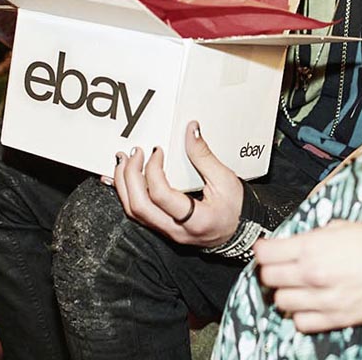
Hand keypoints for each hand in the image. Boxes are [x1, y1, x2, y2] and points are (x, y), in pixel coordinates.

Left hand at [110, 121, 243, 246]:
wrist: (238, 231)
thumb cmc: (235, 209)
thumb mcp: (225, 180)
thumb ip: (204, 156)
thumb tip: (191, 131)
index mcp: (195, 220)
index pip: (161, 196)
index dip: (153, 170)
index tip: (156, 151)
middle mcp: (177, 230)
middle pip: (139, 207)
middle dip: (130, 177)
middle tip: (134, 154)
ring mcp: (167, 231)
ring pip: (134, 212)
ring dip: (124, 185)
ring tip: (123, 162)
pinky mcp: (162, 227)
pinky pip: (138, 213)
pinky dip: (127, 193)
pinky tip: (123, 179)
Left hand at [253, 221, 361, 332]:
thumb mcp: (344, 226)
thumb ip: (315, 235)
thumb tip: (300, 242)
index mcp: (312, 247)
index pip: (265, 253)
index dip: (263, 250)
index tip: (267, 249)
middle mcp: (313, 274)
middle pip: (268, 278)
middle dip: (271, 271)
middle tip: (280, 266)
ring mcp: (324, 299)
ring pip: (281, 303)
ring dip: (285, 293)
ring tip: (296, 286)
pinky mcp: (337, 319)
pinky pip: (301, 323)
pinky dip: (301, 314)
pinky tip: (310, 303)